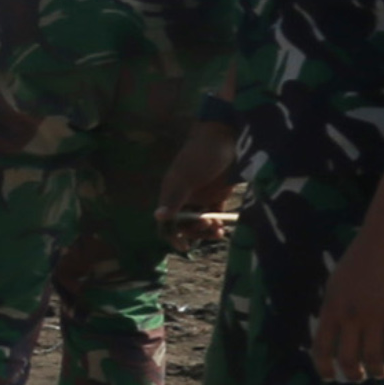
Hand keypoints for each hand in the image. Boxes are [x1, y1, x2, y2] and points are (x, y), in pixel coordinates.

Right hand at [161, 120, 240, 241]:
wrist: (226, 137)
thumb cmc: (202, 155)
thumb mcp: (186, 178)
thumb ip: (174, 199)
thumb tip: (158, 217)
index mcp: (171, 194)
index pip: (166, 222)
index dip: (172, 236)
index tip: (184, 246)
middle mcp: (184, 198)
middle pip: (184, 226)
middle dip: (194, 233)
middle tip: (206, 228)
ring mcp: (201, 197)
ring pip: (199, 223)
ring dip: (206, 231)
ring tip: (217, 231)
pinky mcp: (217, 195)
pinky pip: (214, 216)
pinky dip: (217, 224)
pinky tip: (222, 228)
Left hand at [312, 224, 383, 384]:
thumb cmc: (363, 256)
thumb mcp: (338, 282)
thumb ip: (335, 308)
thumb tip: (335, 333)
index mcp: (332, 307)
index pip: (321, 347)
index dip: (324, 367)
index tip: (330, 376)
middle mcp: (351, 315)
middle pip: (348, 359)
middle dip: (353, 374)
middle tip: (360, 376)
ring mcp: (376, 314)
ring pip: (374, 357)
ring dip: (377, 369)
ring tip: (380, 371)